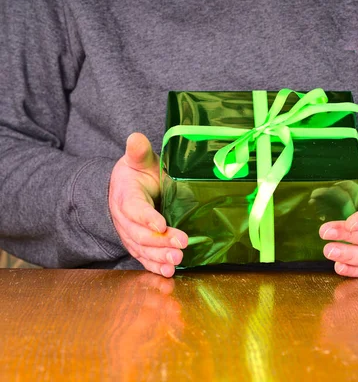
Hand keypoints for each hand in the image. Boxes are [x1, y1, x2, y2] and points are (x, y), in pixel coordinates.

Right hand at [109, 133, 187, 276]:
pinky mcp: (138, 245)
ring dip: (160, 257)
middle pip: (140, 234)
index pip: (134, 209)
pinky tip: (169, 273)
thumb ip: (138, 152)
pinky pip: (145, 259)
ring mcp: (130, 235)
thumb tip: (136, 137)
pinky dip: (156, 267)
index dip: (147, 218)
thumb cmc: (136, 174)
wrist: (122, 191)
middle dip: (160, 242)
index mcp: (126, 196)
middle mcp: (125, 220)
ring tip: (177, 261)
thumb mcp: (138, 161)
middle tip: (181, 245)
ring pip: (142, 249)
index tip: (161, 224)